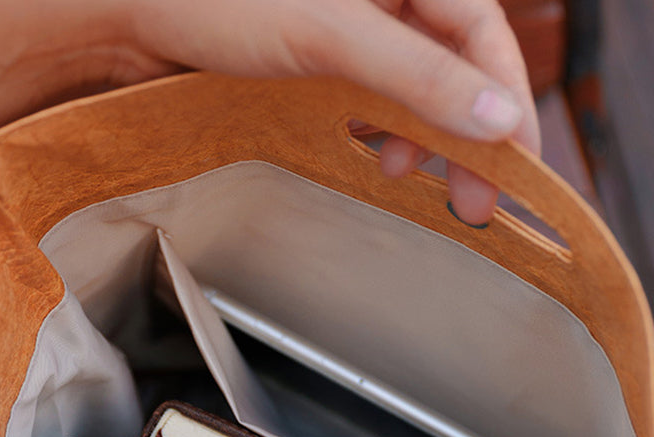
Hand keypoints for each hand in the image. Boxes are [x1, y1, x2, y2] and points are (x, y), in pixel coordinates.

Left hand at [120, 0, 540, 224]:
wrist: (136, 15)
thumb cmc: (220, 2)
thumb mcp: (332, 37)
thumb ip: (417, 76)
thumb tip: (498, 120)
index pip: (482, 34)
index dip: (506, 100)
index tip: (517, 163)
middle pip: (453, 66)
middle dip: (467, 135)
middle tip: (476, 200)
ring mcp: (353, 26)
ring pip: (413, 87)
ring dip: (421, 138)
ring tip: (407, 176)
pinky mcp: (321, 57)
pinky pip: (372, 98)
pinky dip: (379, 132)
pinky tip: (373, 156)